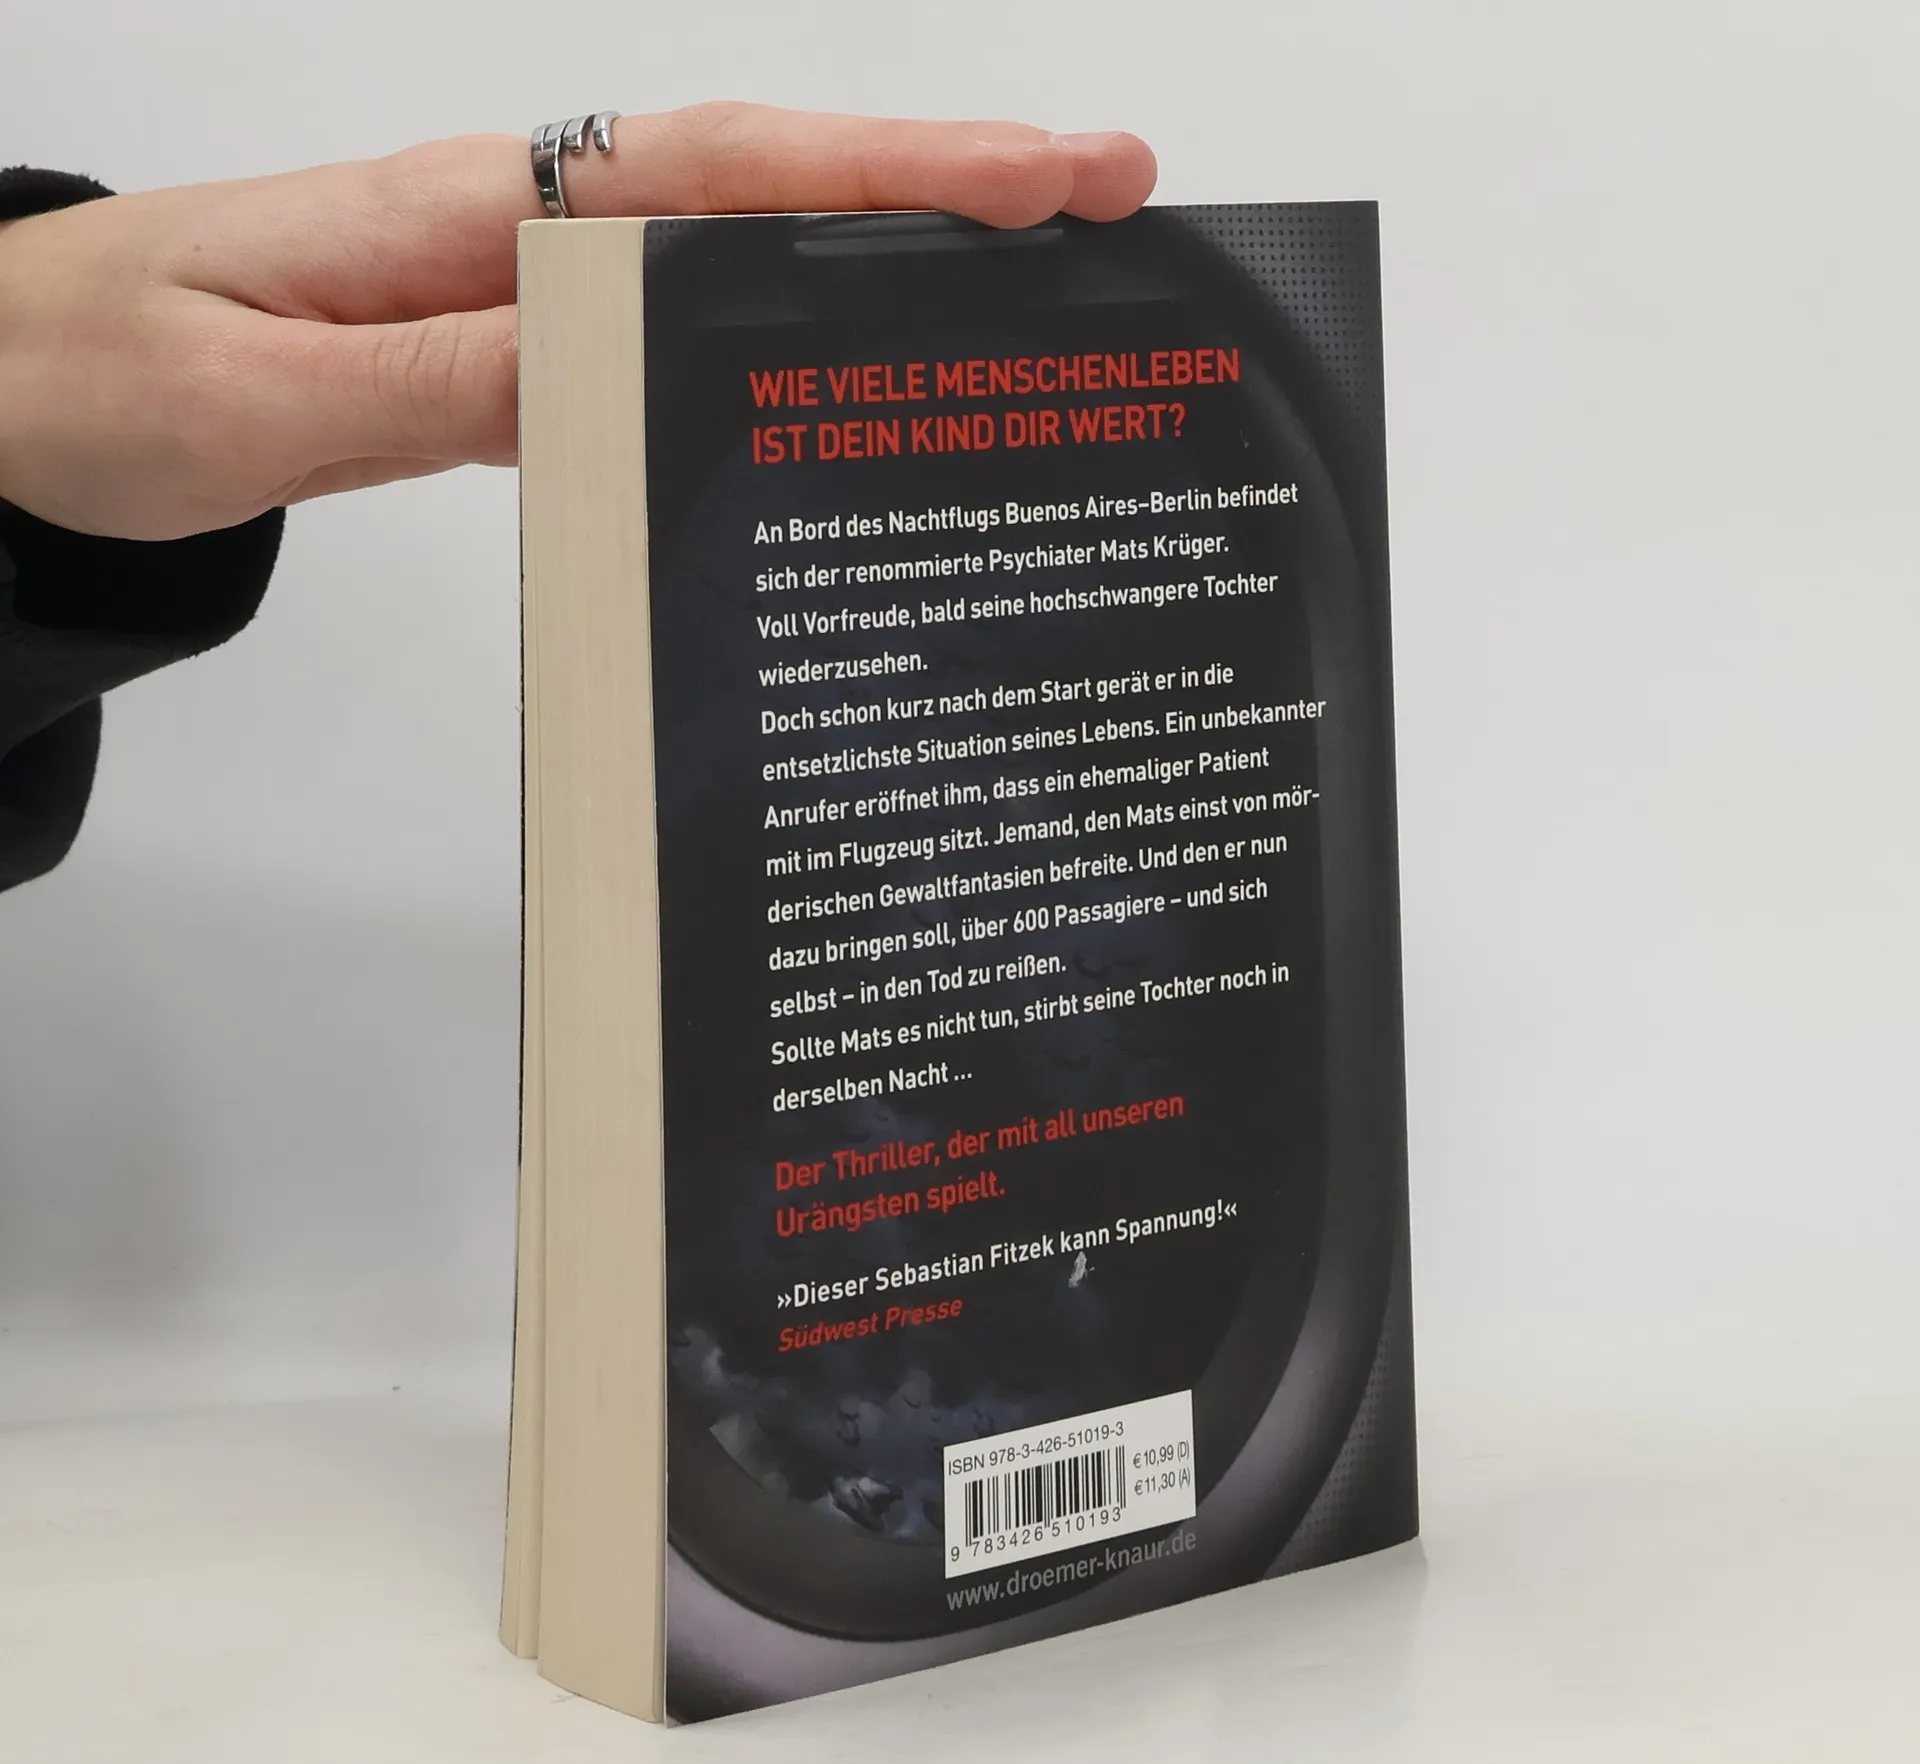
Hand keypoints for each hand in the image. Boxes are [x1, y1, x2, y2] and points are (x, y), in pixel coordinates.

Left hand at [0, 104, 1155, 540]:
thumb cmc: (85, 382)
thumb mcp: (254, 404)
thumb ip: (441, 389)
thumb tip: (623, 373)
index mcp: (471, 226)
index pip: (719, 179)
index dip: (893, 172)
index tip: (1048, 175)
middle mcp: (515, 237)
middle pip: (764, 193)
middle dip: (944, 191)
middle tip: (1112, 209)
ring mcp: (518, 291)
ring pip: (734, 259)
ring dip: (883, 258)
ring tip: (1034, 286)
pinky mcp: (504, 349)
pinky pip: (671, 333)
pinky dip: (776, 333)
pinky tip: (844, 365)